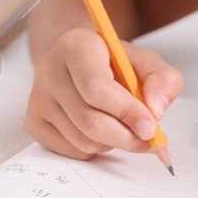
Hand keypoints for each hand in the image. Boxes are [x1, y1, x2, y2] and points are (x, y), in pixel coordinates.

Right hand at [27, 26, 182, 159]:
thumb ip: (162, 79)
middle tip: (148, 140)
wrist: (78, 62)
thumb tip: (156, 109)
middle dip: (126, 136)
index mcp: (75, 46)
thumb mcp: (144, 61)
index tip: (151, 126)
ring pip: (82, 140)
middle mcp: (49, 71)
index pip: (96, 87)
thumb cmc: (112, 62)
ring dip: (112, 143)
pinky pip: (71, 151)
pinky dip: (96, 149)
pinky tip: (102, 131)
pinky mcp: (34, 122)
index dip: (126, 111)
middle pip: (89, 120)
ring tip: (122, 127)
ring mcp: (38, 99)